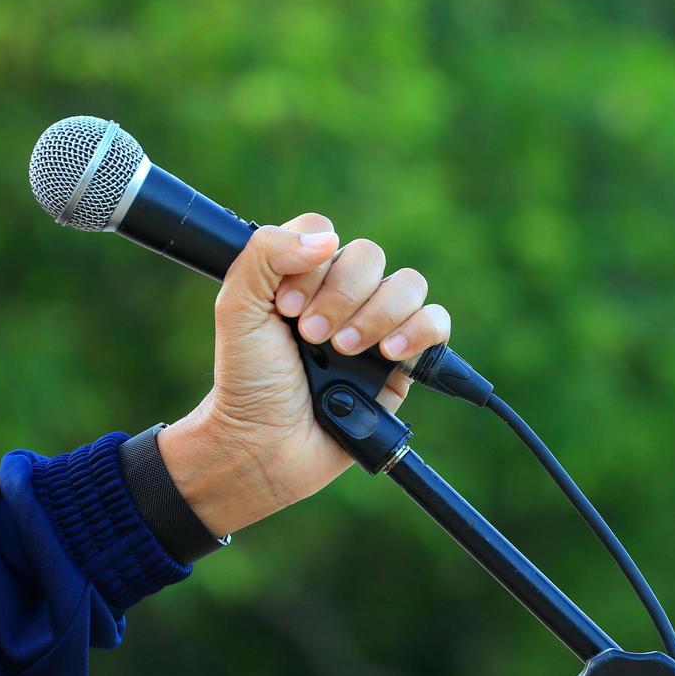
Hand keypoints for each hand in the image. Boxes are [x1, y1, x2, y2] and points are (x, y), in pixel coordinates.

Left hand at [154, 212, 452, 535]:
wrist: (267, 444)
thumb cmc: (247, 382)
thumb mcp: (237, 310)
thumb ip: (265, 255)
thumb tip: (327, 239)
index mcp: (301, 275)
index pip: (323, 231)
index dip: (310, 263)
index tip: (286, 308)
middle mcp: (342, 294)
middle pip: (370, 255)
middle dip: (342, 296)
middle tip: (312, 337)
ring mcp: (377, 325)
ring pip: (408, 284)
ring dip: (377, 314)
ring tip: (344, 351)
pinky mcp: (406, 359)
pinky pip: (437, 323)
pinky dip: (418, 330)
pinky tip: (388, 354)